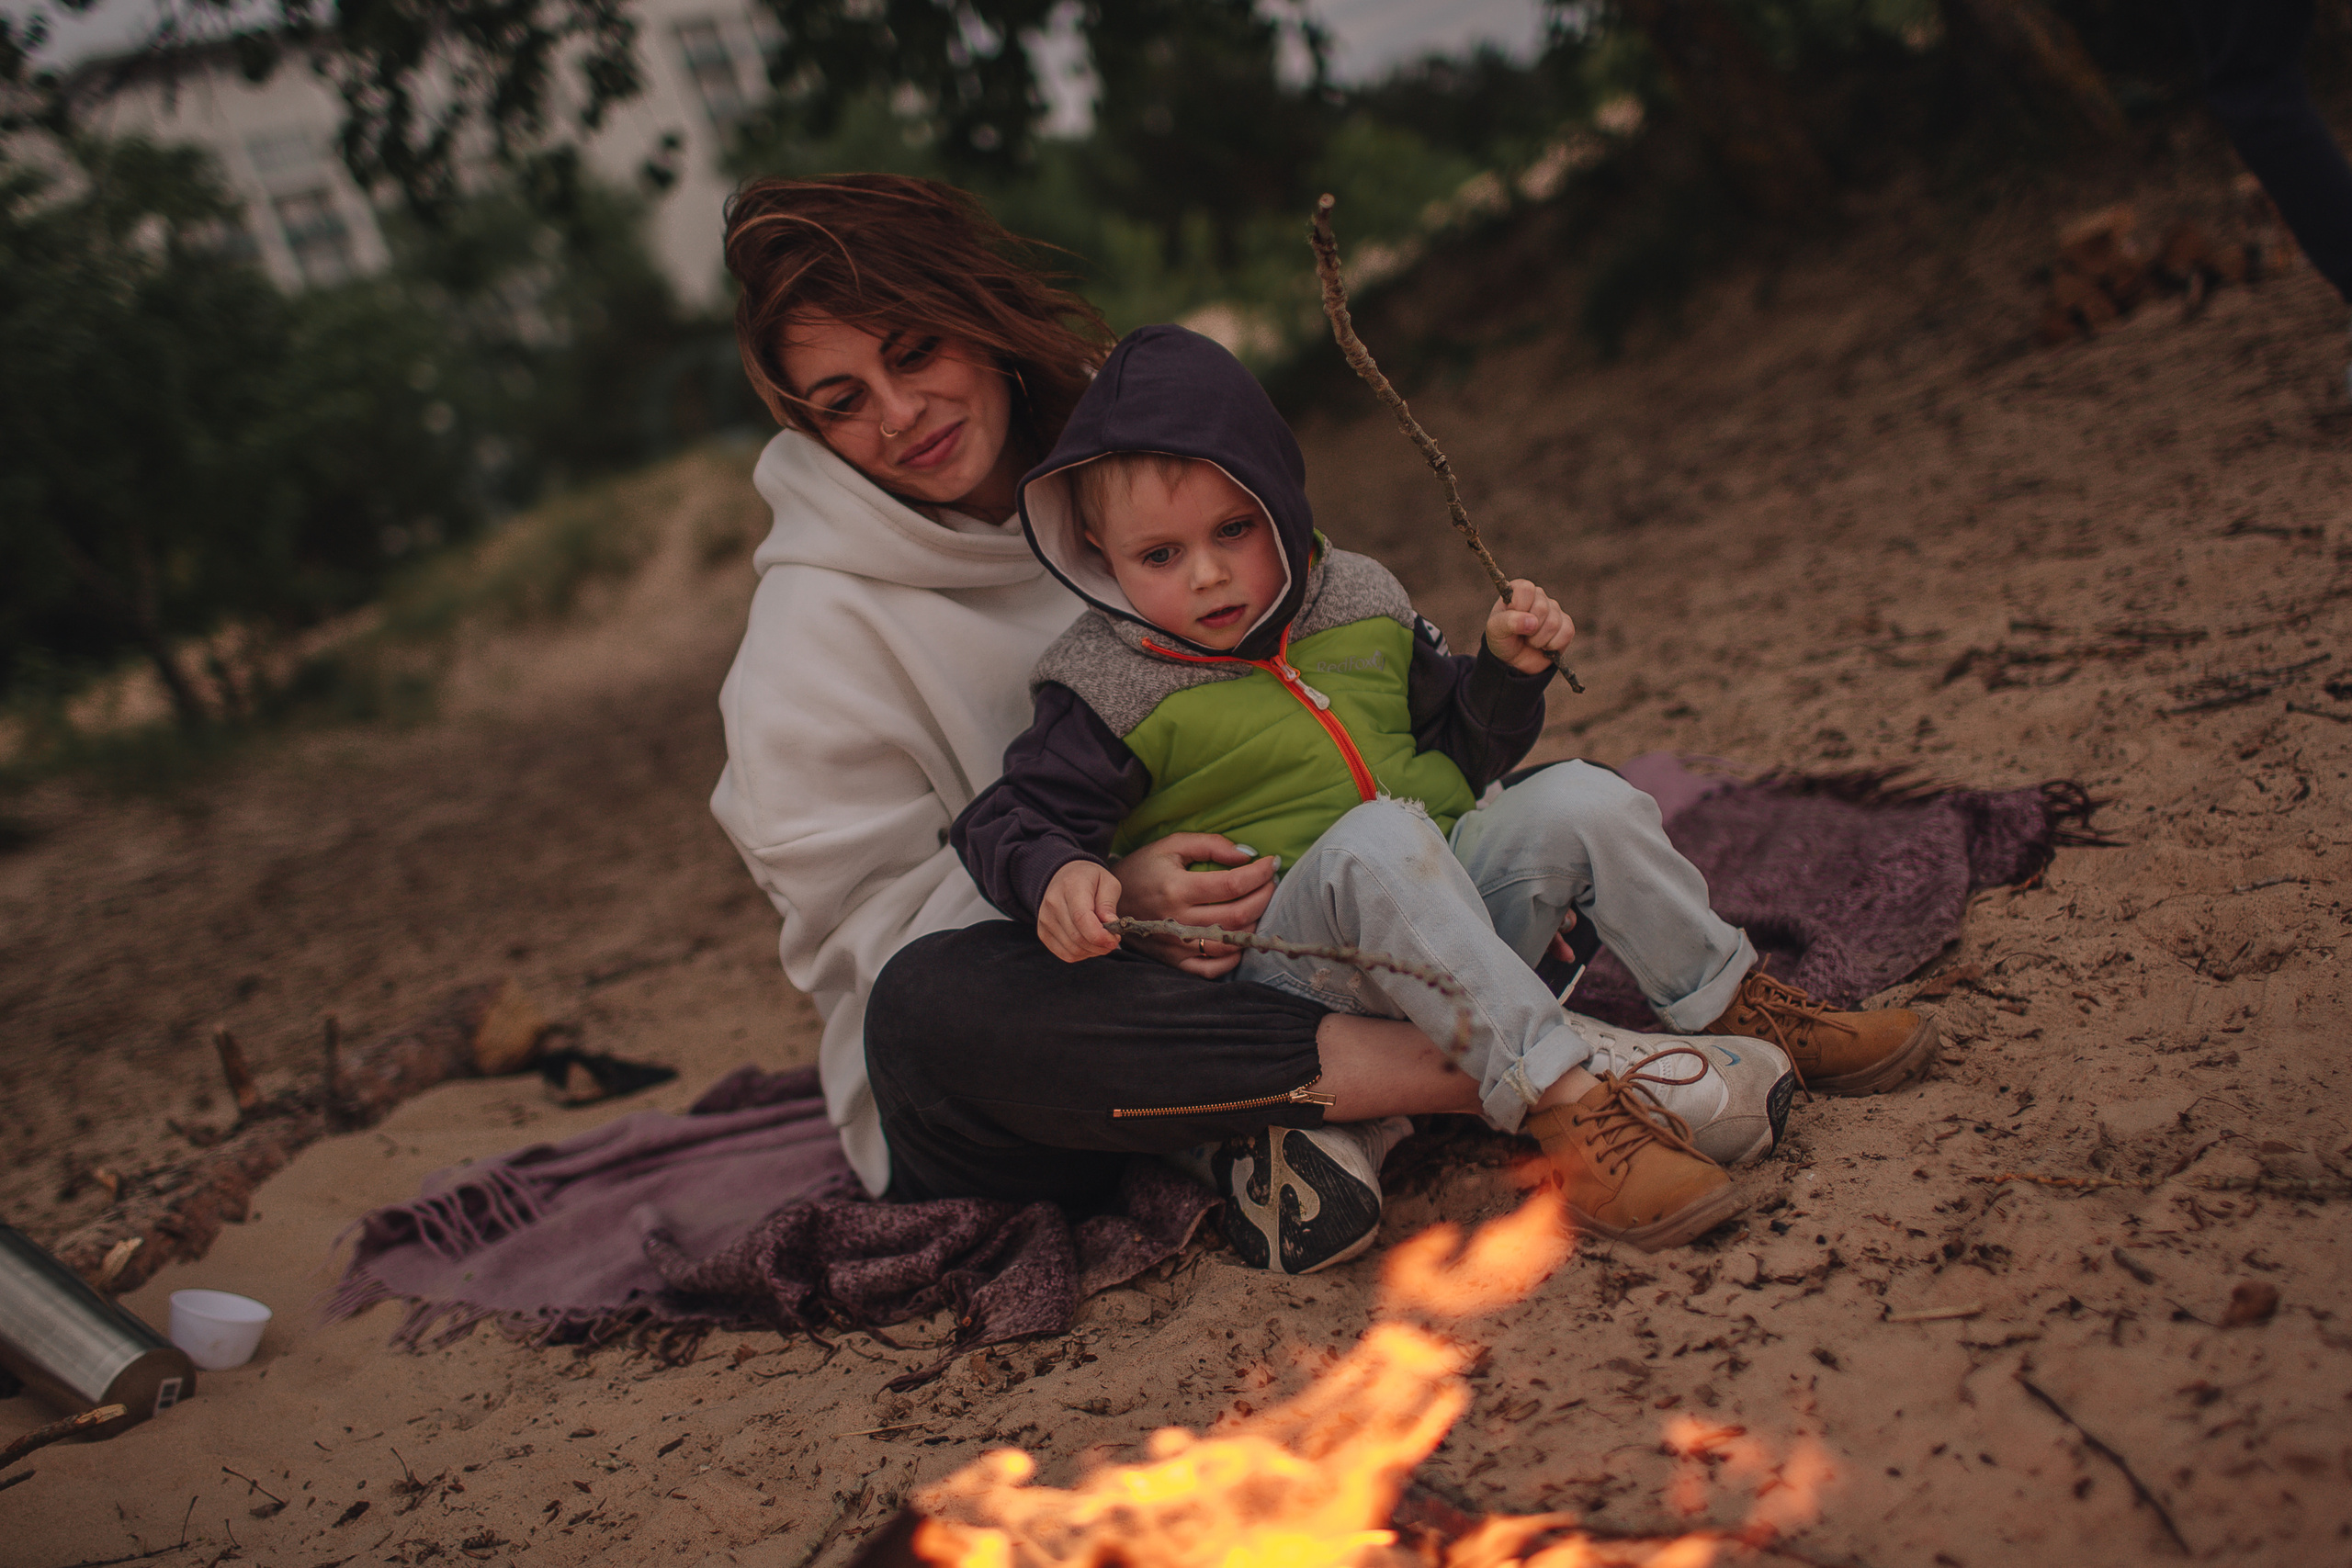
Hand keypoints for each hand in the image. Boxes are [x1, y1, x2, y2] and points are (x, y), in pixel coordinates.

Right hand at [1038, 860, 1122, 962]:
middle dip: (1100, 945)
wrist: (1064, 876)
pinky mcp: (1043, 932)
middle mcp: (1053, 903)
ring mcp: (1045, 919)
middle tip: (1113, 940)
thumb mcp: (1107, 883)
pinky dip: (1082, 954)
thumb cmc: (1090, 880)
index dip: (1099, 935)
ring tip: (1101, 940)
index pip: (1081, 918)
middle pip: (1077, 937)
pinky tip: (1089, 943)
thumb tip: (1111, 925)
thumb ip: (1108, 905)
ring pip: (1072, 949)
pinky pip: (1066, 954)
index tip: (1114, 940)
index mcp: (1071, 886)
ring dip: (1092, 951)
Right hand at [1109, 832, 1278, 977]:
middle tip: (1271, 883)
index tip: (1272, 864)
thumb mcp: (1171, 845)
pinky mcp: (1173, 960)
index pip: (1232, 884)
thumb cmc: (1142, 868)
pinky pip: (1210, 969)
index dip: (1259, 874)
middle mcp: (1178, 919)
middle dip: (1264, 897)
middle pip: (1237, 915)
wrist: (1106, 901)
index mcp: (1177, 887)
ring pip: (1228, 943)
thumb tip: (1246, 855)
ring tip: (1258, 907)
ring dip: (1253, 925)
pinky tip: (1239, 939)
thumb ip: (1210, 845)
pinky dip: (1232, 958)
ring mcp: (1176, 944)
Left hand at [1484, 580, 1574, 674]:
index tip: (1511, 619)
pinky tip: (1544, 646)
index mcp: (1520, 590)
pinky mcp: (1566, 626)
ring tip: (1530, 641)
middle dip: (1528, 629)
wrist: (1513, 661)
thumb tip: (1532, 622)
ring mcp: (1555, 610)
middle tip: (1521, 634)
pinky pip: (1566, 633)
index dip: (1519, 607)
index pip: (1526, 589)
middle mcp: (1539, 596)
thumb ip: (1508, 621)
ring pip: (1553, 623)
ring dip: (1538, 640)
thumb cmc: (1503, 639)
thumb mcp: (1495, 630)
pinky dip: (1552, 645)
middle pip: (1541, 608)